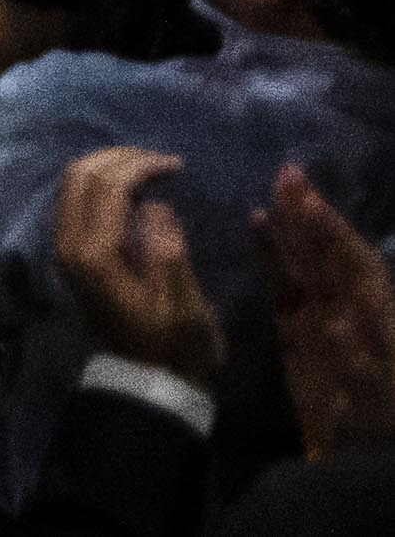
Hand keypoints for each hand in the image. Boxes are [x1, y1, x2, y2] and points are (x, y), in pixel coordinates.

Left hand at [54, 149, 219, 385]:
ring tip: (154, 171)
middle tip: (165, 162)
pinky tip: (136, 193)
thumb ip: (168, 252)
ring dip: (111, 169)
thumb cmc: (176, 348)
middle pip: (81, 176)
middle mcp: (69, 245)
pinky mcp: (75, 256)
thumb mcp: (184, 306)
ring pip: (75, 186)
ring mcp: (68, 250)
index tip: (177, 165)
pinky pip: (79, 203)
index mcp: (94, 255)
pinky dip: (104, 186)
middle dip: (121, 158)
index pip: (105, 186)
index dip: (140, 165)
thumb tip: (155, 205)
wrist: (150, 384)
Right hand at [266, 165, 394, 453]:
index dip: (331, 228)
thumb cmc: (382, 416)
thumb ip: (360, 325)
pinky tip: (257, 229)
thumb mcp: (377, 363)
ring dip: (289, 229)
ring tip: (273, 191)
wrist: (366, 463)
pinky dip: (270, 258)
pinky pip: (282, 290)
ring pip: (305, 266)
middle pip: (329, 257)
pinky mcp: (296, 339)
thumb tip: (337, 285)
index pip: (354, 261)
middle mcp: (353, 312)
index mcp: (378, 315)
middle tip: (287, 175)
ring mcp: (323, 324)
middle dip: (309, 217)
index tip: (304, 191)